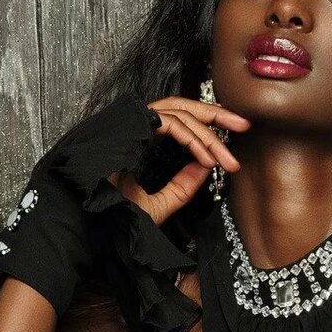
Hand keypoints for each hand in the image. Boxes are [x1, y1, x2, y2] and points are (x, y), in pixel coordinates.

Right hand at [107, 95, 249, 226]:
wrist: (88, 225)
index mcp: (139, 138)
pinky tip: (206, 159)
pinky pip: (170, 123)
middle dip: (216, 115)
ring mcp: (129, 122)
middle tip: (243, 125)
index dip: (205, 128)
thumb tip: (209, 165)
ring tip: (228, 156)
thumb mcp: (160, 203)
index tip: (229, 146)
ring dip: (208, 133)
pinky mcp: (129, 125)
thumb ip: (183, 185)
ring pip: (179, 112)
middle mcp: (133, 124)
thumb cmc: (114, 217)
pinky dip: (192, 139)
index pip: (178, 120)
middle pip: (182, 106)